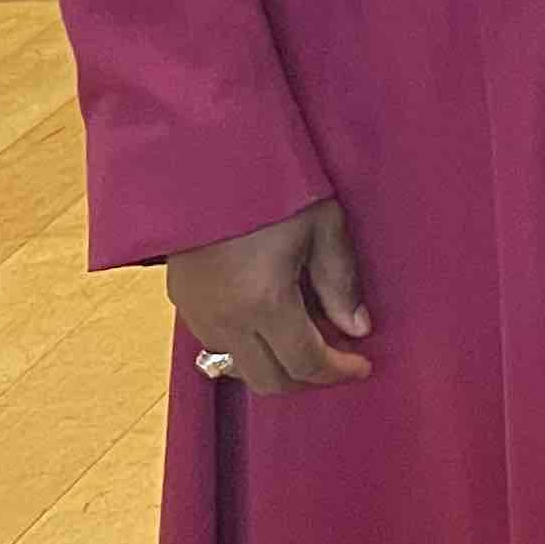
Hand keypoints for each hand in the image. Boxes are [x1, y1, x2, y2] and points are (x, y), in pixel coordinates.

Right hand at [169, 199, 374, 395]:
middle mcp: (225, 321)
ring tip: (307, 340)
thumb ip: (340, 282)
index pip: (304, 364)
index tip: (363, 365)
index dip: (338, 371)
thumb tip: (358, 328)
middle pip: (269, 380)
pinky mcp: (181, 305)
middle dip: (308, 378)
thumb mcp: (322, 226)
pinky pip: (216, 347)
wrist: (205, 163)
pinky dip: (248, 350)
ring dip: (275, 366)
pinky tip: (270, 324)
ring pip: (239, 369)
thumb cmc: (273, 188)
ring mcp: (197, 317)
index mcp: (264, 303)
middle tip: (338, 360)